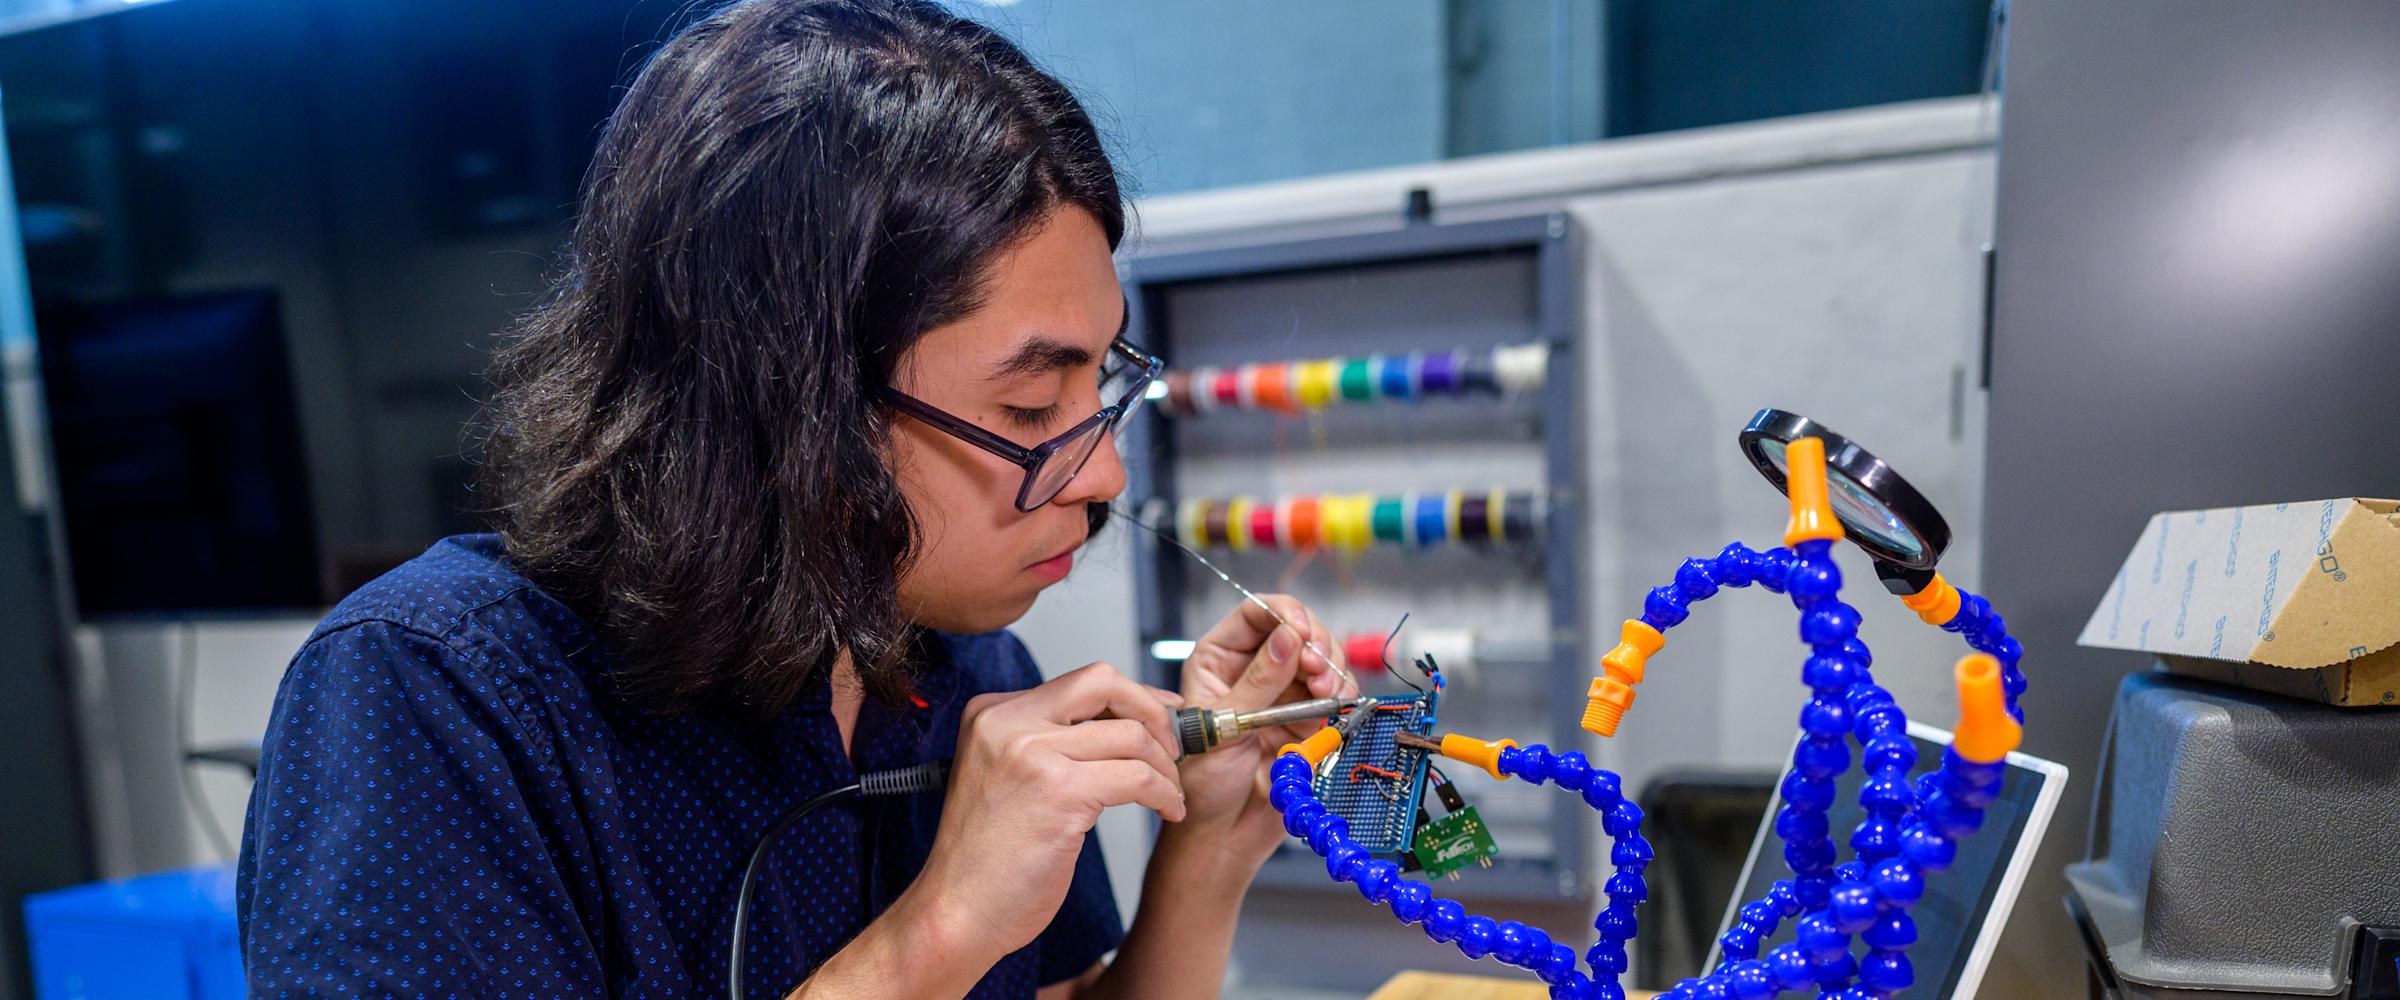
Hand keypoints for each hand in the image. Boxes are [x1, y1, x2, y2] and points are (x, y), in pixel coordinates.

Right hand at [904, 662, 1184, 968]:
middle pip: (1106, 684)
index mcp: (992, 714)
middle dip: (1154, 713)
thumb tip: (1122, 722)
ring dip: (1165, 768)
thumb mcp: (1006, 777)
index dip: (1133, 696)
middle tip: (1174, 748)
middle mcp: (1007, 722)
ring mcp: (1031, 753)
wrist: (957, 911)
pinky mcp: (1059, 791)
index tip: (1163, 714)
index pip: (1081, 682)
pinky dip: (1165, 794)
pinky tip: (1167, 811)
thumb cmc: (986, 858)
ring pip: (1132, 735)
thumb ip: (1049, 742)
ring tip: (1170, 795)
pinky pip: (1138, 778)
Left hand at [1169, 596, 1357, 873]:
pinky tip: (1338, 706)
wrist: (1225, 834)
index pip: (1257, 613)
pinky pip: (1338, 693)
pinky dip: (1345, 696)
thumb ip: (1258, 682)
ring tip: (1328, 693)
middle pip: (1299, 629)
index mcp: (1221, 659)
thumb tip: (1286, 639)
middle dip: (1316, 644)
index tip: (1302, 632)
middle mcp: (1257, 668)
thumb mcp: (1224, 726)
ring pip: (1324, 659)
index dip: (1284, 614)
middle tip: (1319, 669)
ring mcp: (1287, 692)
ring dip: (1334, 670)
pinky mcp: (1311, 718)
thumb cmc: (1204, 784)